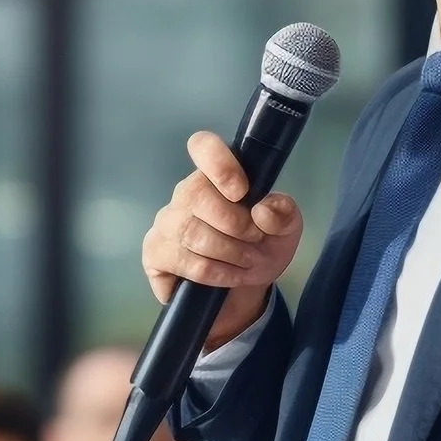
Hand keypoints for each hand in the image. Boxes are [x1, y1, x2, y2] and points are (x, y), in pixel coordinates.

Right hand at [142, 132, 305, 350]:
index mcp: (215, 177)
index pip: (202, 146)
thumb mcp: (286, 231)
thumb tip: (263, 209)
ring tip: (248, 262)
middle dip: (235, 224)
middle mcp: (185, 194)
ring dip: (230, 252)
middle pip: (197, 195)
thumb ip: (284, 213)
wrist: (243, 293)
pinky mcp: (155, 254)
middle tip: (255, 240)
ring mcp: (165, 224)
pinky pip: (185, 261)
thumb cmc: (260, 248)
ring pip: (192, 232)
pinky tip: (230, 276)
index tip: (242, 192)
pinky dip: (216, 272)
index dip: (219, 164)